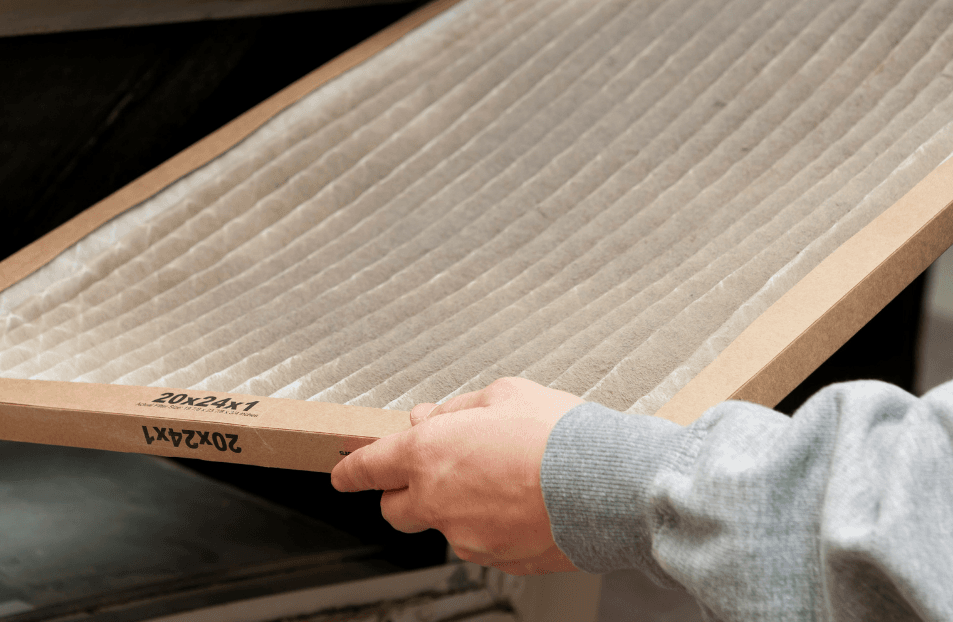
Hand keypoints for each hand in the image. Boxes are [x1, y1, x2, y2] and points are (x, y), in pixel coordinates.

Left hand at [331, 377, 584, 574]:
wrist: (609, 483)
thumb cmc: (560, 434)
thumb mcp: (502, 393)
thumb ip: (454, 409)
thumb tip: (429, 418)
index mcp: (428, 454)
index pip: (368, 467)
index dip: (350, 470)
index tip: (343, 472)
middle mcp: (439, 502)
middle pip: (394, 509)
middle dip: (401, 490)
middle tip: (431, 469)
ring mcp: (468, 536)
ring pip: (441, 525)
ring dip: (453, 504)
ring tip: (500, 478)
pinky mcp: (500, 559)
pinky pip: (480, 541)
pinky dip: (488, 523)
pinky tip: (520, 501)